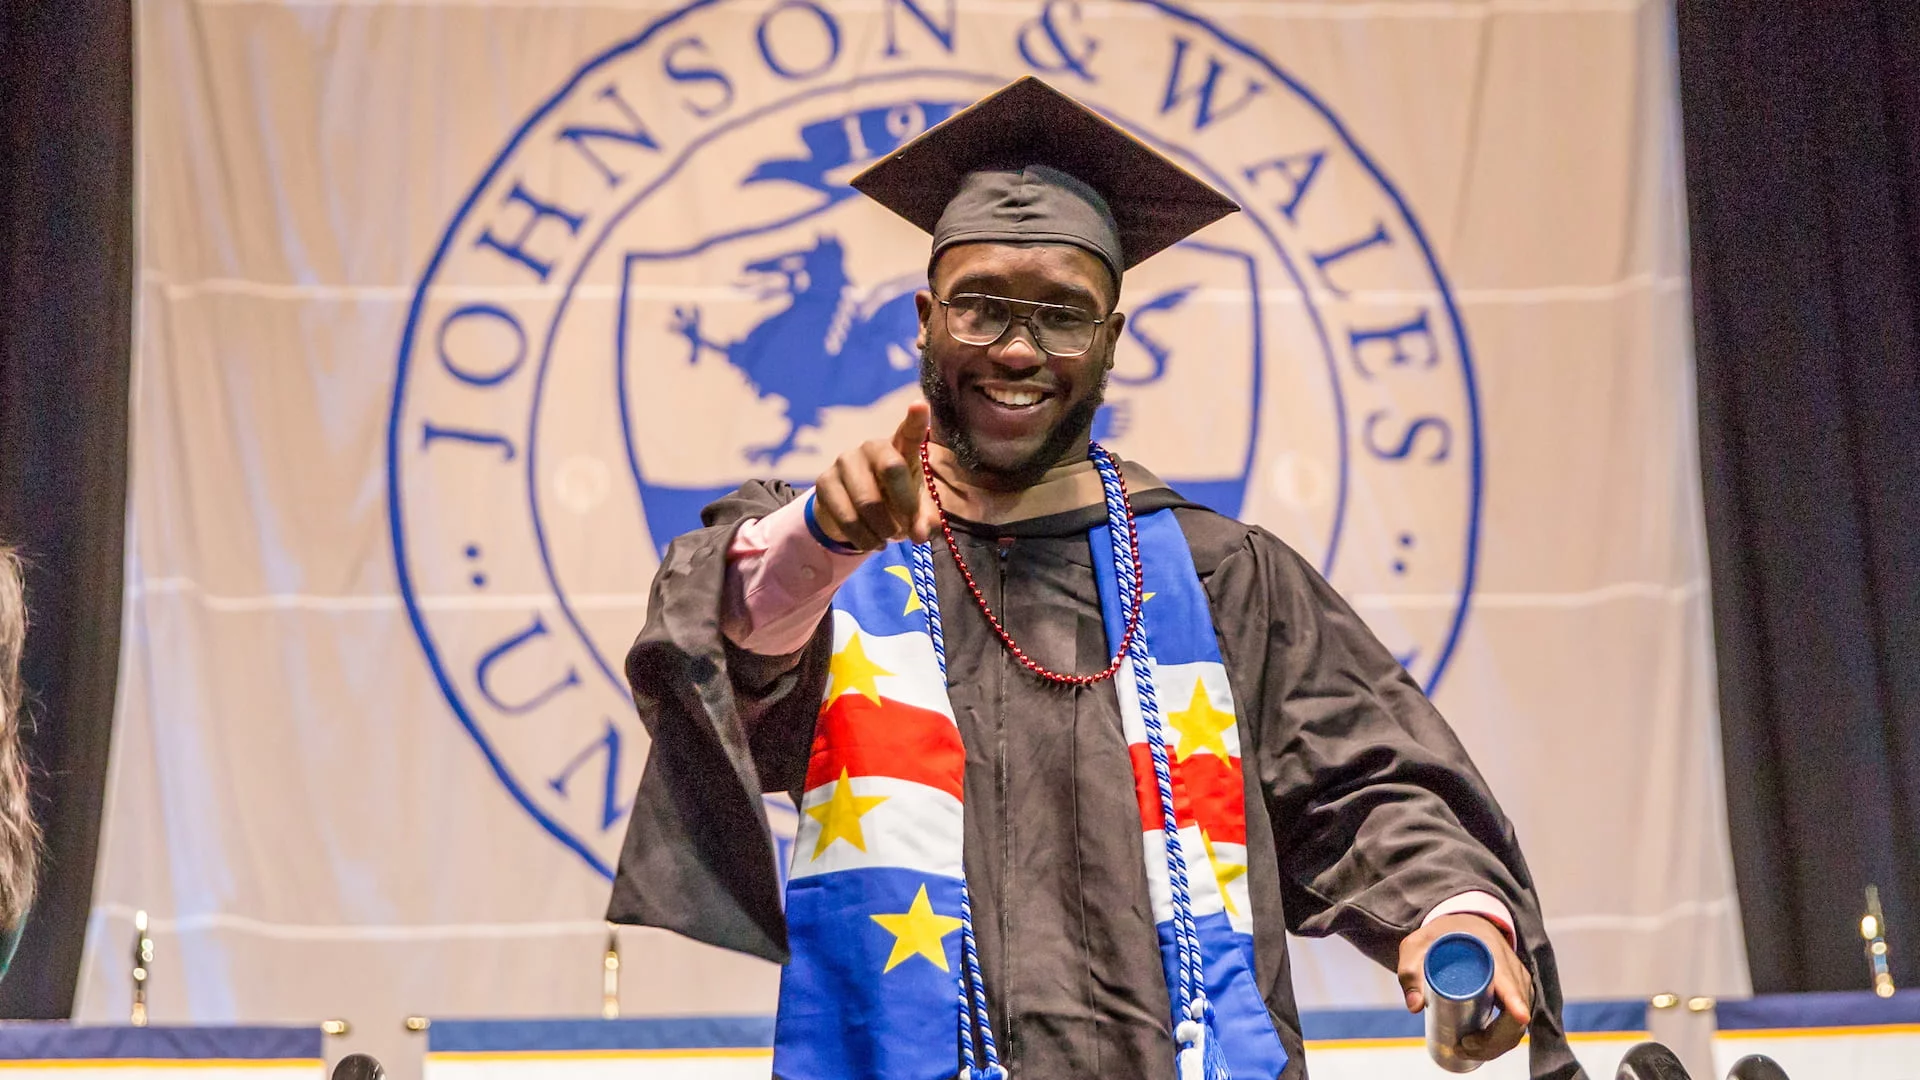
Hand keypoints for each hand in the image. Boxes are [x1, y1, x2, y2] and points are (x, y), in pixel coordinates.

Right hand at [812, 402, 939, 551]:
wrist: (854, 513)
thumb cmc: (894, 503)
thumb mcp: (916, 511)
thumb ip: (924, 520)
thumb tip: (921, 534)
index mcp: (900, 447)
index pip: (910, 431)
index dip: (915, 419)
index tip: (920, 405)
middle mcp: (871, 447)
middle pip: (891, 469)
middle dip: (905, 507)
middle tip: (909, 532)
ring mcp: (844, 461)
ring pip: (867, 500)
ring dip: (882, 529)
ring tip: (888, 539)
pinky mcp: (824, 481)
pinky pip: (846, 517)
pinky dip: (863, 538)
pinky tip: (871, 542)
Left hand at [1397, 914, 1533, 1061]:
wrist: (1464, 923)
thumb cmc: (1441, 935)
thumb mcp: (1418, 946)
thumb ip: (1410, 971)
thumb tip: (1415, 1007)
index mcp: (1491, 952)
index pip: (1510, 980)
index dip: (1515, 1001)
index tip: (1518, 1017)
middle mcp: (1512, 969)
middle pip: (1516, 1013)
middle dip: (1493, 1039)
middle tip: (1461, 1045)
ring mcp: (1518, 984)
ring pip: (1517, 1024)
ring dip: (1495, 1044)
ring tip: (1463, 1047)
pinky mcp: (1517, 994)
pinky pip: (1515, 1024)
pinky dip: (1501, 1041)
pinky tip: (1479, 1047)